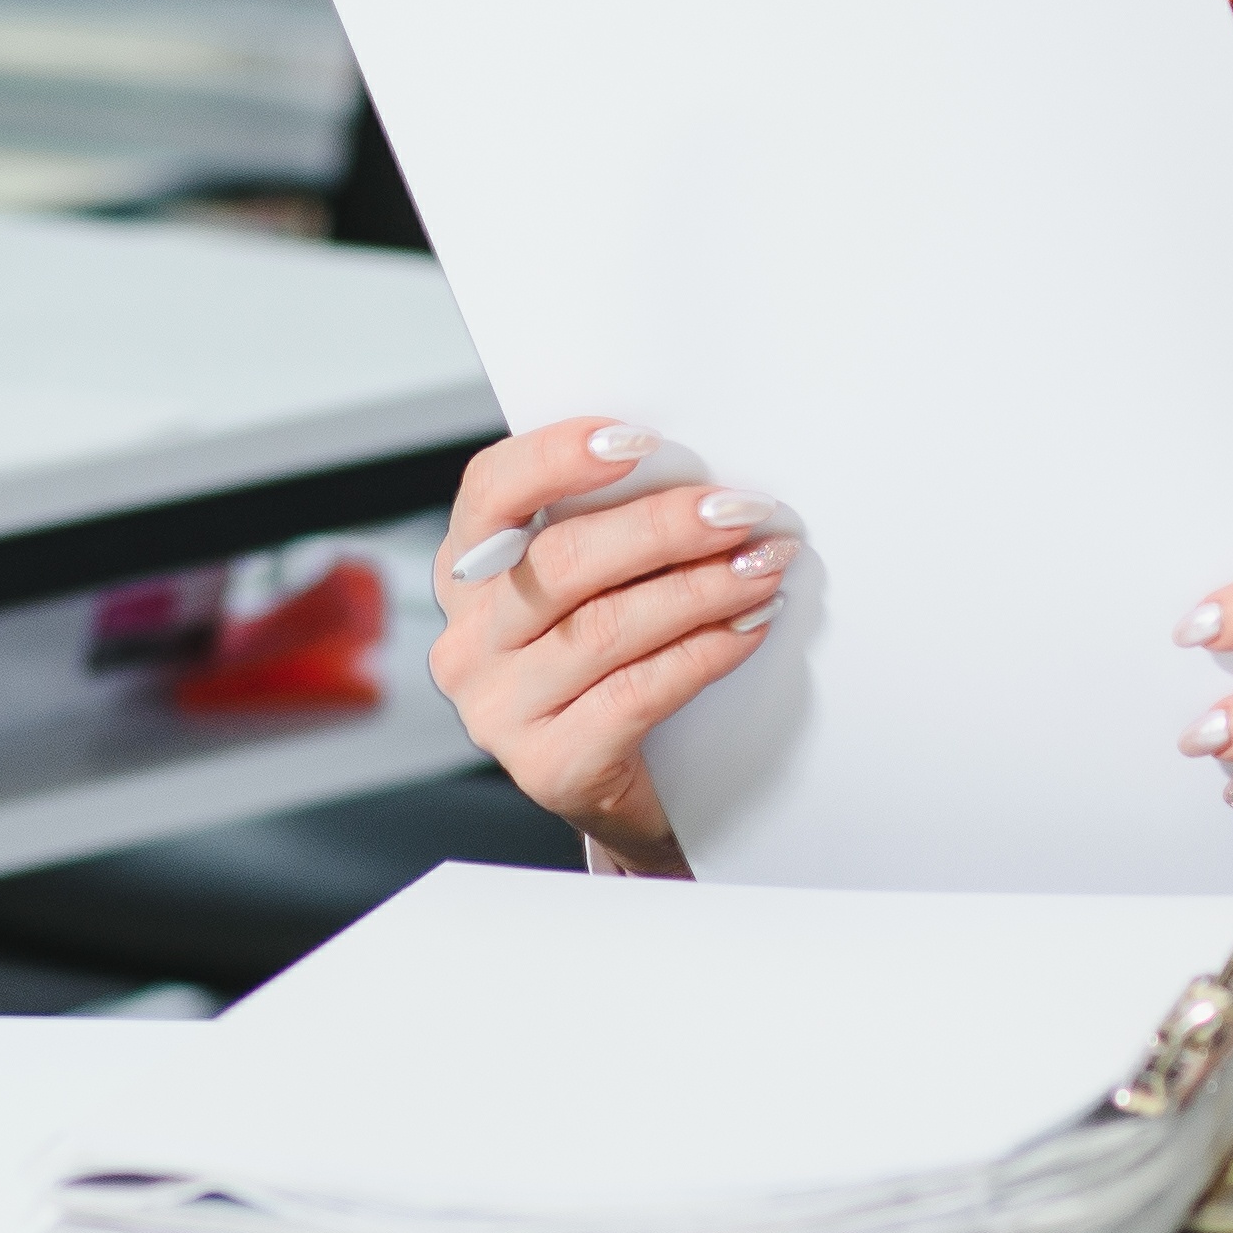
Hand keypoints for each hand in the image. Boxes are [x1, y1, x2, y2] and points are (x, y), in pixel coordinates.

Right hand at [424, 418, 791, 875]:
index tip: (639, 438)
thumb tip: (697, 477)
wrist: (625, 794)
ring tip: (762, 565)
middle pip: (562, 562)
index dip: (557, 457)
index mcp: (470, 573)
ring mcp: (500, 709)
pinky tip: (746, 628)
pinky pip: (636, 694)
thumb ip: (612, 531)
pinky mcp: (549, 766)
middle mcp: (469, 641)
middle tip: (740, 510)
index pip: (490, 491)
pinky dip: (703, 653)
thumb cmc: (614, 667)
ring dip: (701, 588)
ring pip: (605, 628)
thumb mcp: (596, 590)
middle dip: (664, 527)